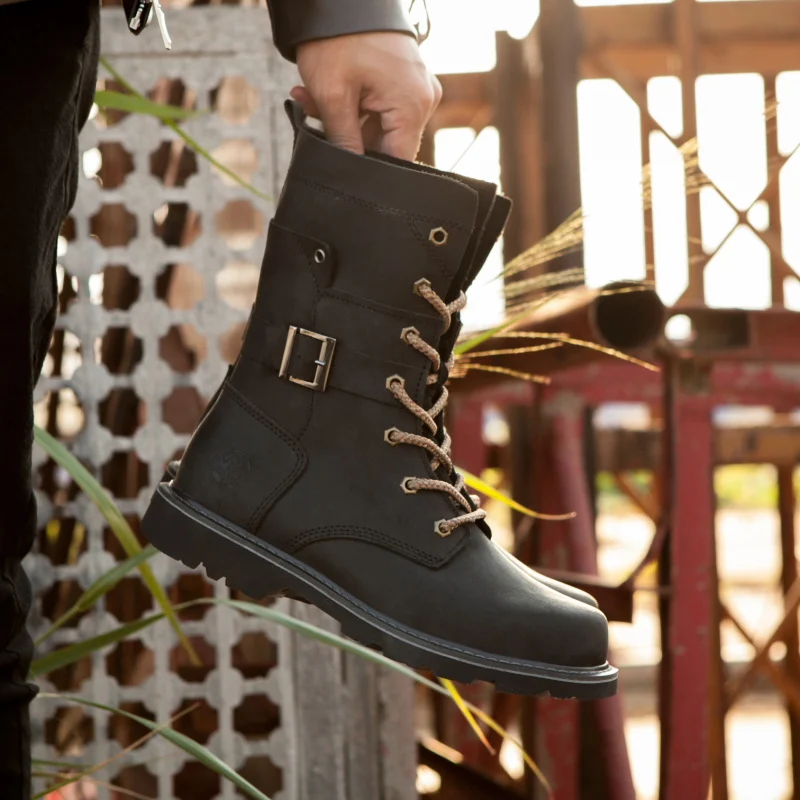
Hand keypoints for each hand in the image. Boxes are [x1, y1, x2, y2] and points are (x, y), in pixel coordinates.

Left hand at [291, 32, 441, 161]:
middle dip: (350, 140)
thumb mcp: (333, 96)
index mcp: (413, 106)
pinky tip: (324, 95)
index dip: (369, 171)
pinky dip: (353, 105)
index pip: (397, 163)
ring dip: (345, 120)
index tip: (342, 169)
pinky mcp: (404, 80)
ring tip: (312, 102)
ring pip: (378, 126)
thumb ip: (343, 142)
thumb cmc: (338, 37)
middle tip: (316, 124)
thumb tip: (348, 173)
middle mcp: (423, 99)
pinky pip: (379, 107)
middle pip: (387, 144)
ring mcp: (415, 88)